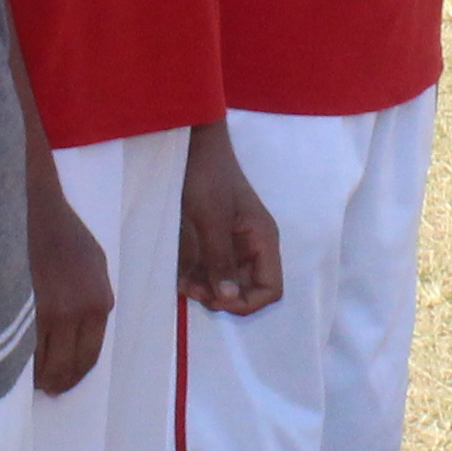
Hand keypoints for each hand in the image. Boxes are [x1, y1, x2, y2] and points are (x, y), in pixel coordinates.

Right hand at [29, 171, 114, 399]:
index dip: (75, 376)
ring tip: (27, 380)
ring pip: (42, 360)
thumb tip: (81, 335)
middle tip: (45, 390)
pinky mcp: (22, 307)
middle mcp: (78, 312)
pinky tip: (12, 363)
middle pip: (66, 365)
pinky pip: (21, 345)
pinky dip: (18, 359)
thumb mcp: (96, 265)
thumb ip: (94, 301)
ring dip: (35, 375)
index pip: (89, 356)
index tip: (63, 384)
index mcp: (101, 303)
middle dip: (56, 382)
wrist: (33, 207)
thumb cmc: (64, 232)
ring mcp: (48, 311)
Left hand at [180, 122, 283, 317]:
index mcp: (262, 241)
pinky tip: (180, 277)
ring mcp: (231, 246)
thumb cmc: (208, 177)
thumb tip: (228, 299)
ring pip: (225, 285)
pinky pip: (209, 272)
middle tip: (194, 290)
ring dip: (206, 290)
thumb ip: (220, 258)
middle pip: (247, 291)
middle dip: (222, 298)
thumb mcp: (212, 219)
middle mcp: (251, 248)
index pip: (271, 289)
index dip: (248, 303)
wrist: (193, 148)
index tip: (218, 299)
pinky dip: (196, 279)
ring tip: (184, 284)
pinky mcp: (212, 244)